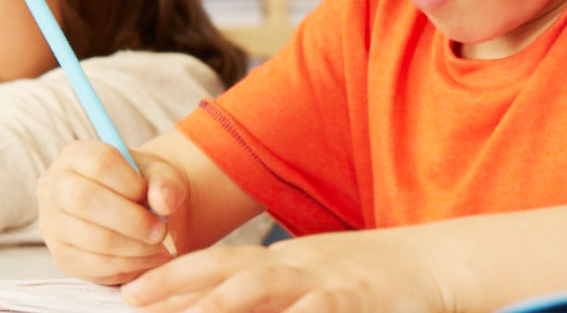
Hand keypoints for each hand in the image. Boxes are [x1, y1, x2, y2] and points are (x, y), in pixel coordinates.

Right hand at [36, 140, 183, 284]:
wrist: (135, 211)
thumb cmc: (144, 186)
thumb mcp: (160, 174)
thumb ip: (166, 182)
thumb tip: (164, 201)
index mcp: (77, 156)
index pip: (98, 163)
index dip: (131, 183)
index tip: (150, 196)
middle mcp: (55, 187)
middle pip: (85, 200)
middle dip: (132, 219)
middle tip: (161, 230)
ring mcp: (54, 224)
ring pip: (93, 237)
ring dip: (136, 245)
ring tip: (161, 243)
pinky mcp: (63, 257)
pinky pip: (96, 265)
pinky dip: (130, 263)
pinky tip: (149, 256)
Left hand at [120, 228, 448, 312]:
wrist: (435, 262)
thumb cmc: (369, 276)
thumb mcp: (315, 276)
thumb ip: (273, 293)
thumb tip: (221, 304)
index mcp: (285, 258)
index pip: (218, 264)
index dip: (173, 277)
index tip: (131, 294)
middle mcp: (297, 264)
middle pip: (228, 271)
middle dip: (179, 286)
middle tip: (135, 302)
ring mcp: (326, 281)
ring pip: (264, 287)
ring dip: (222, 301)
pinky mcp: (356, 300)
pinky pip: (320, 311)